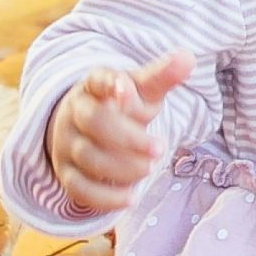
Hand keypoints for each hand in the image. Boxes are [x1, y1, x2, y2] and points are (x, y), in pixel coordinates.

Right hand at [45, 49, 194, 212]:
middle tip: (161, 148)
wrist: (87, 128)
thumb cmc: (123, 106)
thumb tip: (188, 58)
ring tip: (150, 168)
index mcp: (94, 85)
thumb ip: (162, 76)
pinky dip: (104, 197)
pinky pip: (79, 188)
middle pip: (94, 121)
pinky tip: (131, 198)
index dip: (110, 84)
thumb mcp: (142, 89)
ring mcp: (68, 144)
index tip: (127, 88)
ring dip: (122, 167)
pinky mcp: (67, 173)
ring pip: (88, 157)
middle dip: (128, 137)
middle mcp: (76, 112)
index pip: (98, 80)